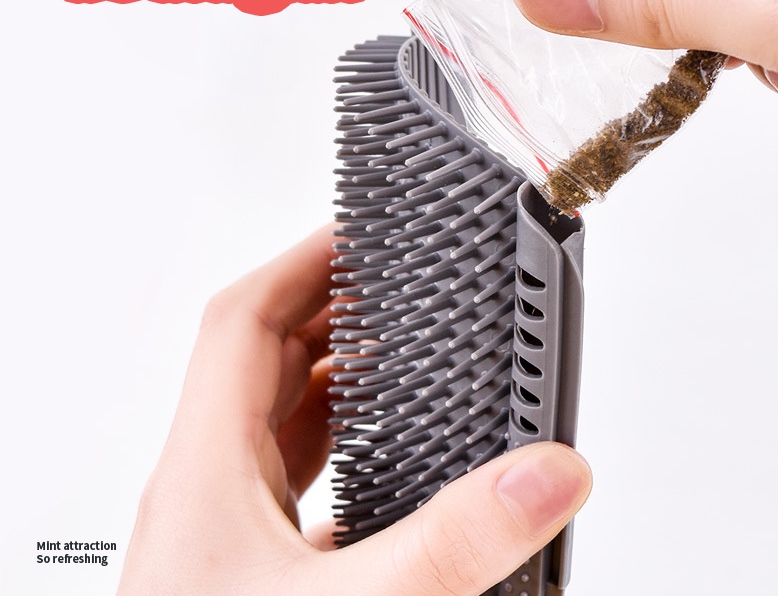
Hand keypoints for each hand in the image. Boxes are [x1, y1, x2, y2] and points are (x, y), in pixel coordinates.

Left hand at [117, 225, 591, 595]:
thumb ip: (460, 540)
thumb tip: (552, 472)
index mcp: (208, 472)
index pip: (244, 322)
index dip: (299, 263)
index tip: (352, 232)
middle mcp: (208, 488)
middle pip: (264, 360)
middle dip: (329, 310)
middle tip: (394, 284)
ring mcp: (224, 530)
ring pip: (277, 417)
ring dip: (332, 375)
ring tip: (396, 351)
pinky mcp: (247, 566)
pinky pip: (291, 472)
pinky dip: (335, 442)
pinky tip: (378, 457)